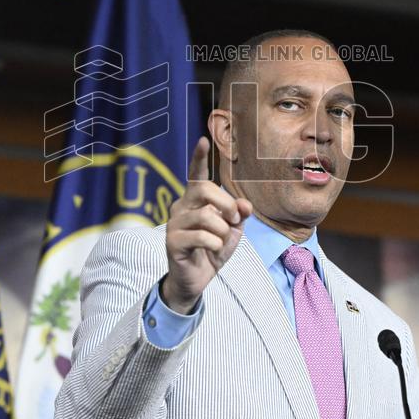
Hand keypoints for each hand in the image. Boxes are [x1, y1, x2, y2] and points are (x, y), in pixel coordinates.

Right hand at [161, 136, 252, 313]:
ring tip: (221, 241)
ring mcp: (175, 223)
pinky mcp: (173, 241)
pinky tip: (212, 251)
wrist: (196, 279)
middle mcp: (181, 206)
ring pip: (206, 216)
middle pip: (205, 189)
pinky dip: (216, 244)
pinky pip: (202, 237)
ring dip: (223, 230)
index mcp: (195, 200)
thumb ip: (239, 214)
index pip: (196, 174)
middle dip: (226, 203)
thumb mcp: (232, 230)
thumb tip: (245, 205)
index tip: (203, 140)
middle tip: (235, 219)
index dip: (199, 158)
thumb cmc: (212, 249)